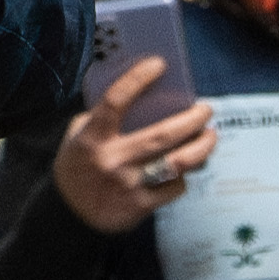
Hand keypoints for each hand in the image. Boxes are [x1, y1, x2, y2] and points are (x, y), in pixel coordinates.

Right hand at [48, 54, 213, 235]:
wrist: (67, 215)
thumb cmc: (78, 168)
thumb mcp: (77, 139)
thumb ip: (100, 119)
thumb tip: (139, 95)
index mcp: (92, 138)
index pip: (115, 102)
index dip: (137, 79)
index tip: (159, 64)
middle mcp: (111, 160)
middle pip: (163, 135)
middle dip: (192, 119)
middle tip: (206, 109)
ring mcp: (128, 185)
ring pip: (178, 162)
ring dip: (202, 147)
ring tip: (211, 135)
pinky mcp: (140, 206)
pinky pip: (175, 186)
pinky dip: (184, 175)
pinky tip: (187, 167)